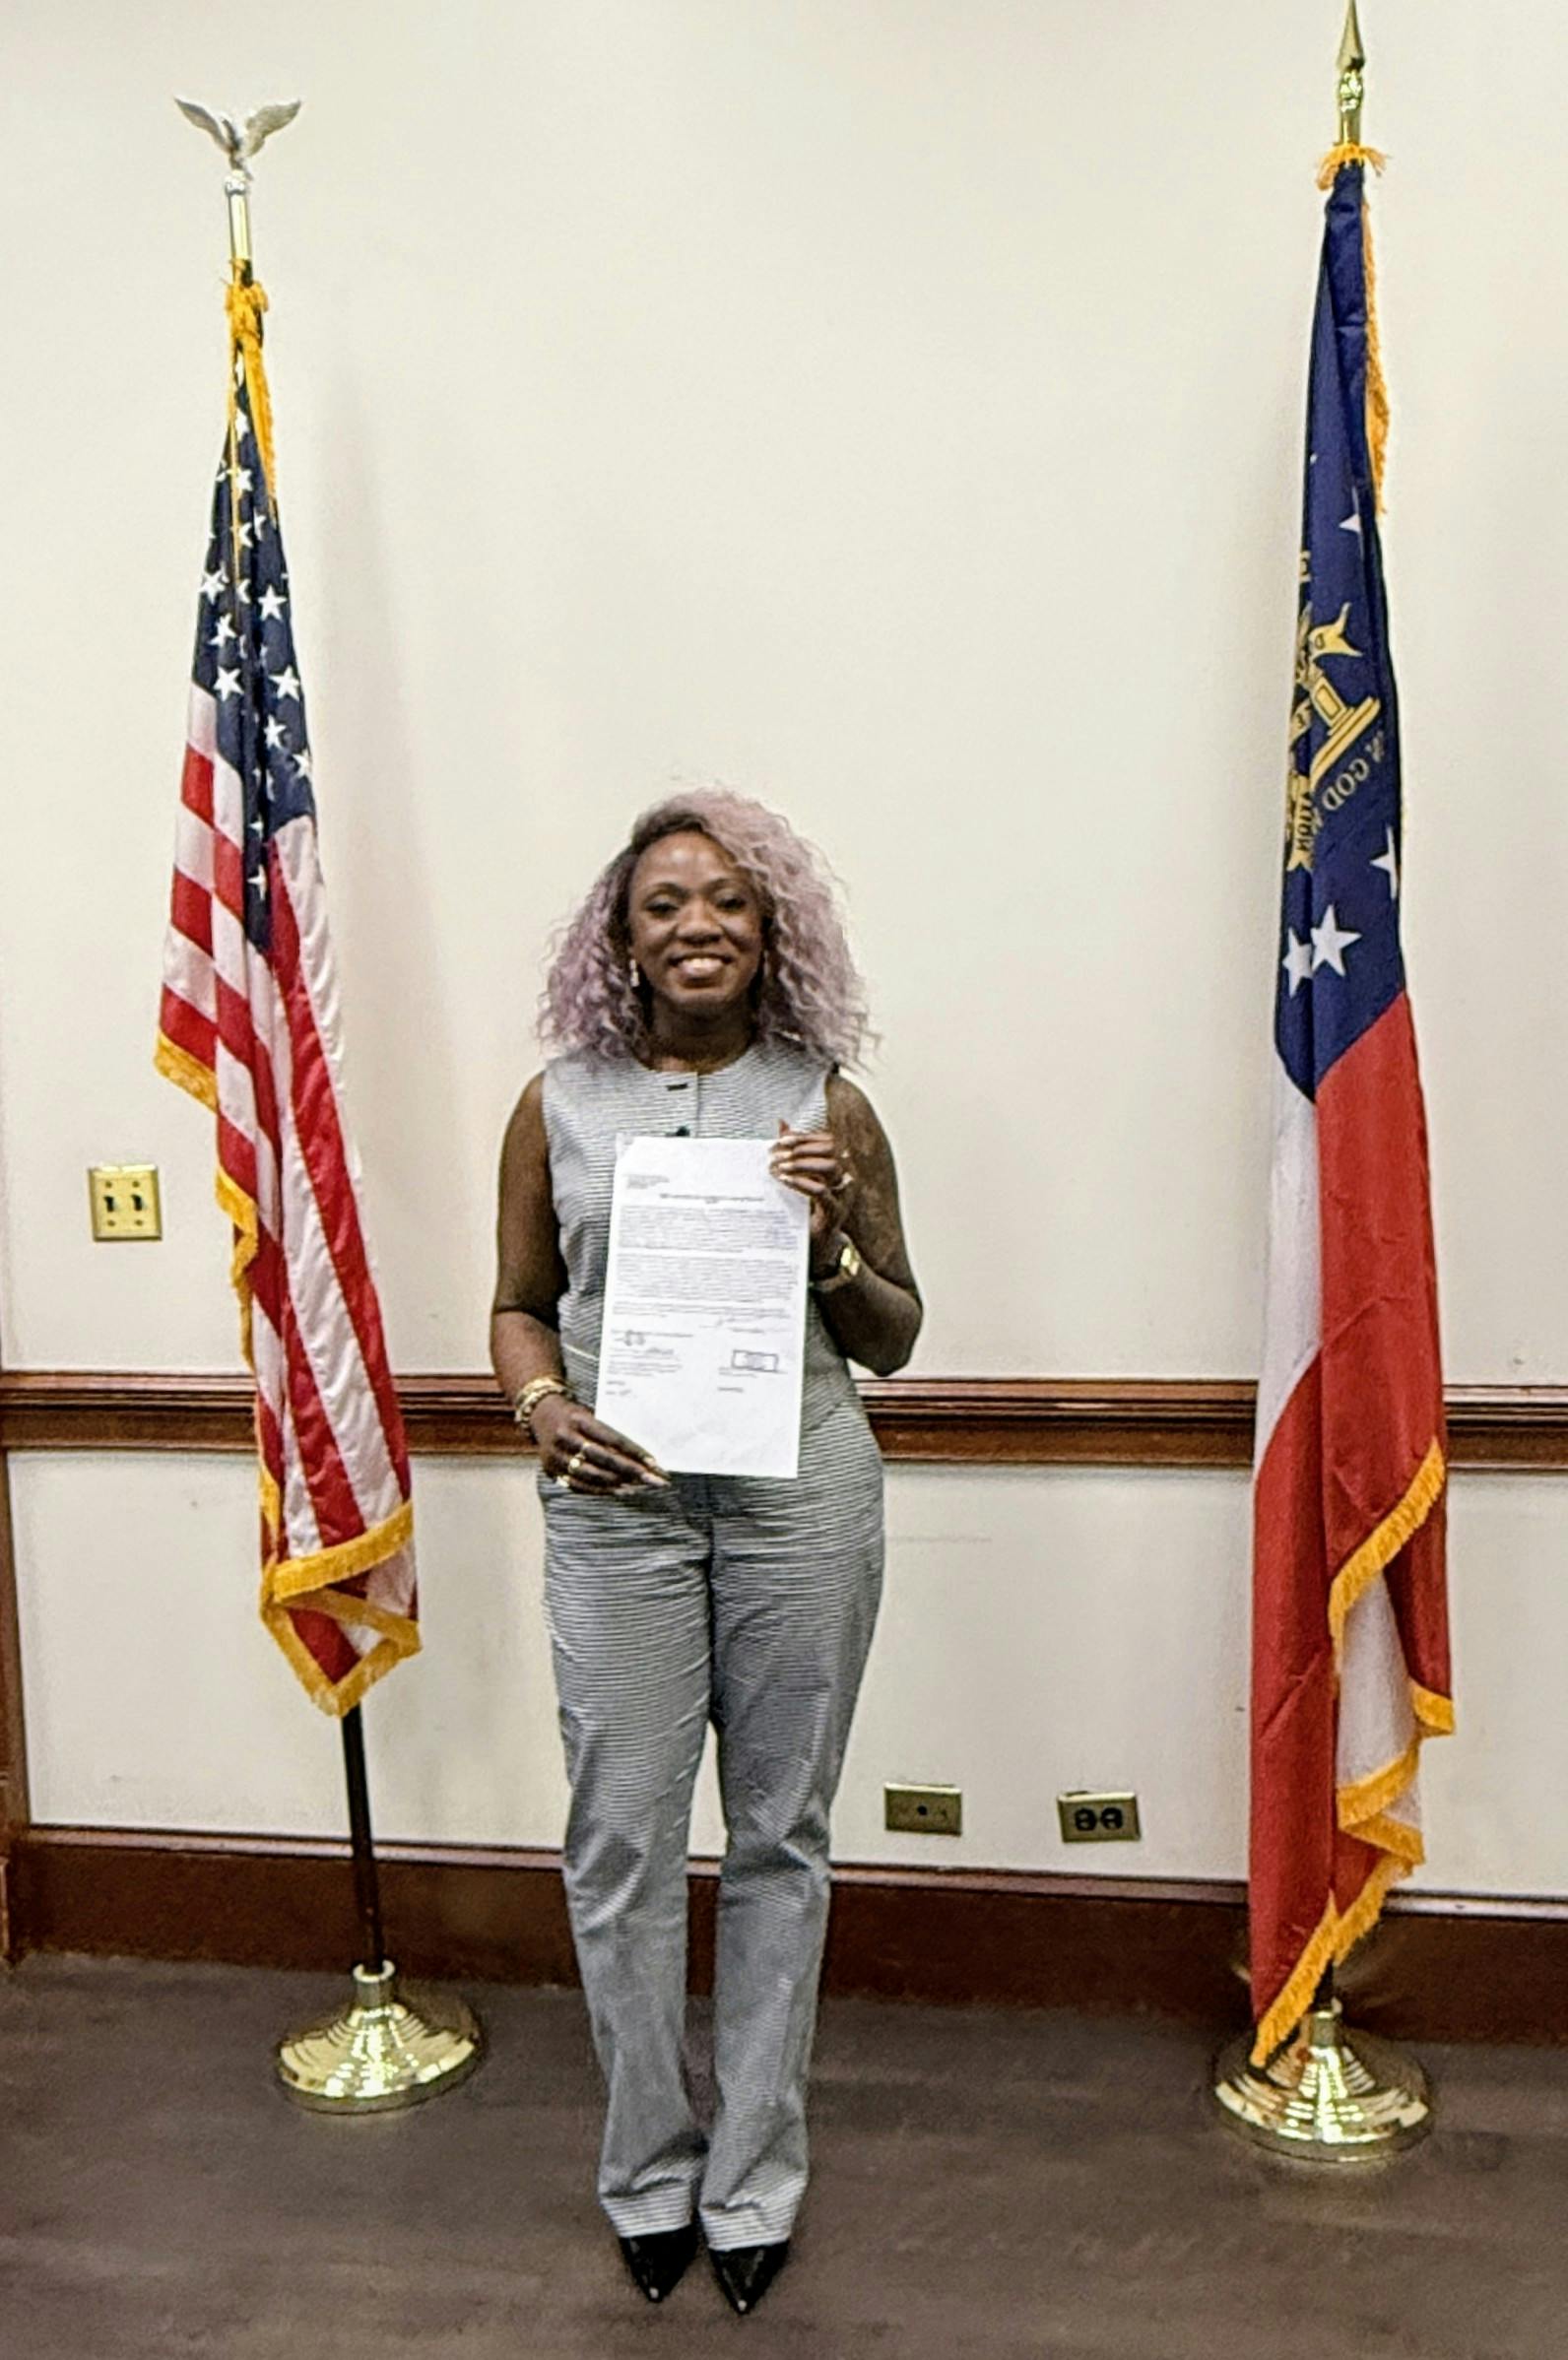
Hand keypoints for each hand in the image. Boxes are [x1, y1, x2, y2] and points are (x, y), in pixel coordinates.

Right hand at [531, 1393, 668, 1492]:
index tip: (654, 1462)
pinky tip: (620, 1491)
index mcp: (577, 1418)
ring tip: (640, 1487)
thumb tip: (640, 1455)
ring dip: (619, 1484)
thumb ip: (609, 1432)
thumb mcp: (589, 1414)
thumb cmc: (574, 1414)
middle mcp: (565, 1437)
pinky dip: (601, 1491)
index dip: (633, 1452)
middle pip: (603, 1459)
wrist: (539, 1414)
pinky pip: (579, 1486)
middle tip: (654, 1480)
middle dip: (632, 1471)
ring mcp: (556, 1456)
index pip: (611, 1438)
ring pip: (592, 1475)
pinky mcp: (551, 1471)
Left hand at [770, 1120, 854, 1251]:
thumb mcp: (795, 1176)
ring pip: (831, 1167)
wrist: (811, 1247)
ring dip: (803, 1163)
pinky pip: (822, 1191)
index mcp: (838, 1166)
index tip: (781, 1139)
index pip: (828, 1141)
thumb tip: (781, 1122)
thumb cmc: (802, 1209)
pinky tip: (785, 1181)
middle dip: (802, 1148)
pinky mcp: (835, 1213)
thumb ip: (791, 1150)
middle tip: (776, 1154)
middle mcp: (845, 1177)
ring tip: (780, 1167)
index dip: (805, 1137)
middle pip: (831, 1150)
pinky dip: (802, 1182)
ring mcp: (843, 1195)